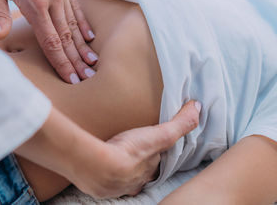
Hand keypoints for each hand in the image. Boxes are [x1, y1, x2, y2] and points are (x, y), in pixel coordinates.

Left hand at [0, 0, 97, 83]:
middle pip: (66, 37)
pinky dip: (84, 24)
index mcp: (33, 2)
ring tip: (92, 63)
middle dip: (76, 61)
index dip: (61, 63)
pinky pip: (77, 7)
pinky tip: (90, 37)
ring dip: (83, 46)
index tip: (72, 79)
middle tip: (87, 78)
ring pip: (74, 25)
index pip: (51, 41)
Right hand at [72, 100, 201, 198]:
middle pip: (137, 172)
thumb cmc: (130, 151)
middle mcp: (133, 183)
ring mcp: (114, 187)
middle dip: (136, 164)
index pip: (154, 164)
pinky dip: (100, 172)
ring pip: (119, 178)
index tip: (151, 146)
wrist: (99, 166)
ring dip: (118, 168)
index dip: (154, 155)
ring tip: (112, 156)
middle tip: (130, 151)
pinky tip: (96, 164)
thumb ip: (179, 123)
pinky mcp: (96, 186)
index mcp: (148, 172)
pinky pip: (101, 180)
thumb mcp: (160, 135)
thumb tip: (198, 107)